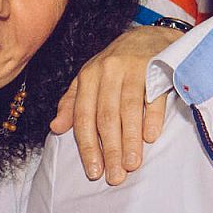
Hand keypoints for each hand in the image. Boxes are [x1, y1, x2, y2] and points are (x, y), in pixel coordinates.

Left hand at [54, 25, 179, 183]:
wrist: (149, 35)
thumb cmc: (116, 64)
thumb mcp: (90, 79)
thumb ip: (72, 103)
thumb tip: (56, 128)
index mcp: (88, 77)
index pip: (85, 117)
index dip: (88, 146)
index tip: (94, 172)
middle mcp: (108, 71)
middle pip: (106, 117)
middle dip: (110, 150)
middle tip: (115, 176)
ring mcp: (133, 68)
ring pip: (128, 109)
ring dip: (130, 140)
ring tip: (132, 164)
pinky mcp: (157, 67)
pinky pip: (153, 96)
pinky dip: (151, 117)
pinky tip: (151, 138)